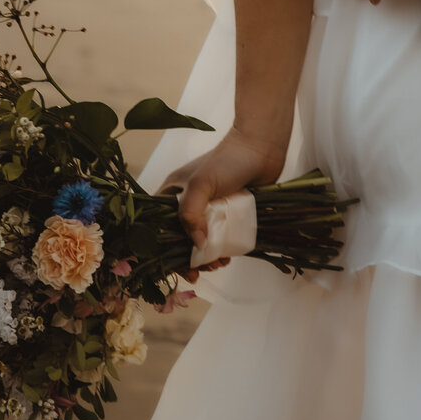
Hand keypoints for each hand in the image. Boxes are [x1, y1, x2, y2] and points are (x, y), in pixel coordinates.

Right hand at [164, 126, 284, 252]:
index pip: (159, 224)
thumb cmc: (228, 160)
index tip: (176, 264)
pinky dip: (220, 250)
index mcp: (174, 191)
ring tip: (218, 264)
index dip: (163, 247)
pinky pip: (219, 237)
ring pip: (200, 240)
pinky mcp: (227, 212)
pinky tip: (227, 257)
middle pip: (179, 237)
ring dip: (206, 257)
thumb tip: (197, 244)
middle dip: (188, 257)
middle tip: (200, 271)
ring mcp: (208, 207)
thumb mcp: (201, 184)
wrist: (262, 148)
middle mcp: (188, 201)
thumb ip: (191, 213)